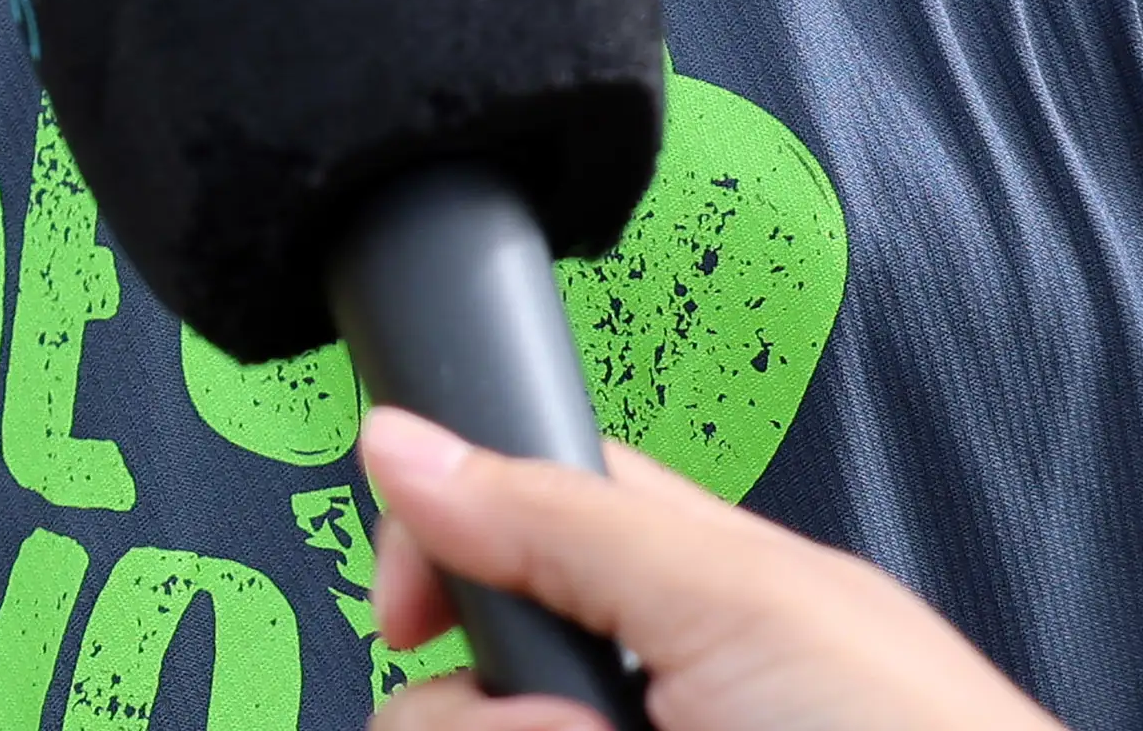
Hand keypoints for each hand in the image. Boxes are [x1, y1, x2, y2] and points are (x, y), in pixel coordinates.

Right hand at [364, 410, 1062, 730]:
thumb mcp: (734, 597)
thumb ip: (562, 517)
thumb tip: (408, 440)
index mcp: (674, 585)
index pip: (500, 523)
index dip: (436, 555)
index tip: (412, 608)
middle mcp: (633, 693)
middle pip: (459, 682)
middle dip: (485, 707)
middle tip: (585, 726)